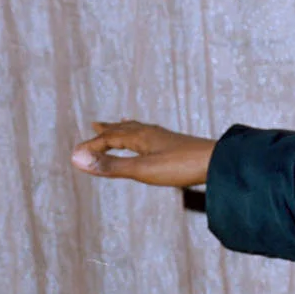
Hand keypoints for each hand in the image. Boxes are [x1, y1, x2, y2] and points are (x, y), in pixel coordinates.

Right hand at [71, 120, 216, 187]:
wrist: (219, 163)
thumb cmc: (181, 166)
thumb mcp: (142, 169)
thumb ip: (110, 166)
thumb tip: (75, 159)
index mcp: (140, 136)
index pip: (108, 138)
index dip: (91, 148)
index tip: (76, 157)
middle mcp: (151, 133)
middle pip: (124, 129)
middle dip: (107, 130)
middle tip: (94, 125)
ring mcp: (165, 138)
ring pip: (139, 130)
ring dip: (124, 129)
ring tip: (118, 124)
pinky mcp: (177, 145)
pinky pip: (154, 136)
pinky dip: (144, 134)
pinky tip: (152, 138)